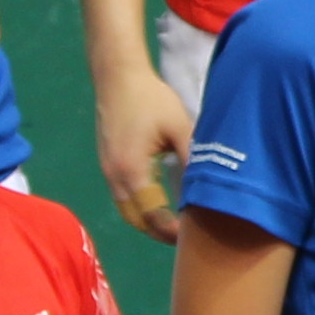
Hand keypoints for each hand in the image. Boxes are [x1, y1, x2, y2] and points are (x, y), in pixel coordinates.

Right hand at [96, 64, 196, 242]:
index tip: (191, 235)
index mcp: (131, 171)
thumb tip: (208, 187)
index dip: (171, 230)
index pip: (152, 215)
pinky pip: (122, 196)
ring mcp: (107, 170)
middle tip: (185, 237)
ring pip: (126, 210)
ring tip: (174, 225)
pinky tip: (158, 203)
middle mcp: (114, 176)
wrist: (118, 77)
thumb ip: (192, 158)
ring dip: (147, 220)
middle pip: (135, 220)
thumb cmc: (150, 98)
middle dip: (158, 232)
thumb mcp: (179, 127)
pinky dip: (139, 207)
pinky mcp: (107, 163)